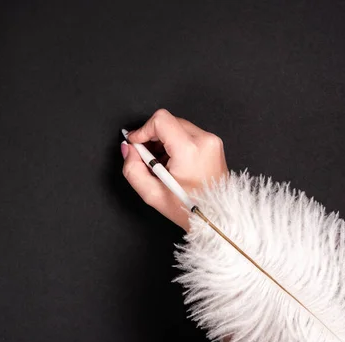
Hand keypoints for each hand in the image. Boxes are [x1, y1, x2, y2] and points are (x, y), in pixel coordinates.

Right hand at [121, 109, 228, 231]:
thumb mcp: (152, 194)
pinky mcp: (214, 144)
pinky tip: (173, 164)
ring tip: (161, 165)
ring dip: (163, 141)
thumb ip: (132, 169)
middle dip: (152, 137)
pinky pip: (188, 134)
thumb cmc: (189, 209)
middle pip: (168, 121)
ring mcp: (211, 141)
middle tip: (147, 158)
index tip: (135, 142)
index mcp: (189, 150)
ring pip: (177, 126)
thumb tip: (128, 149)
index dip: (142, 130)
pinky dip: (175, 144)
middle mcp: (204, 140)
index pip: (161, 120)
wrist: (216, 217)